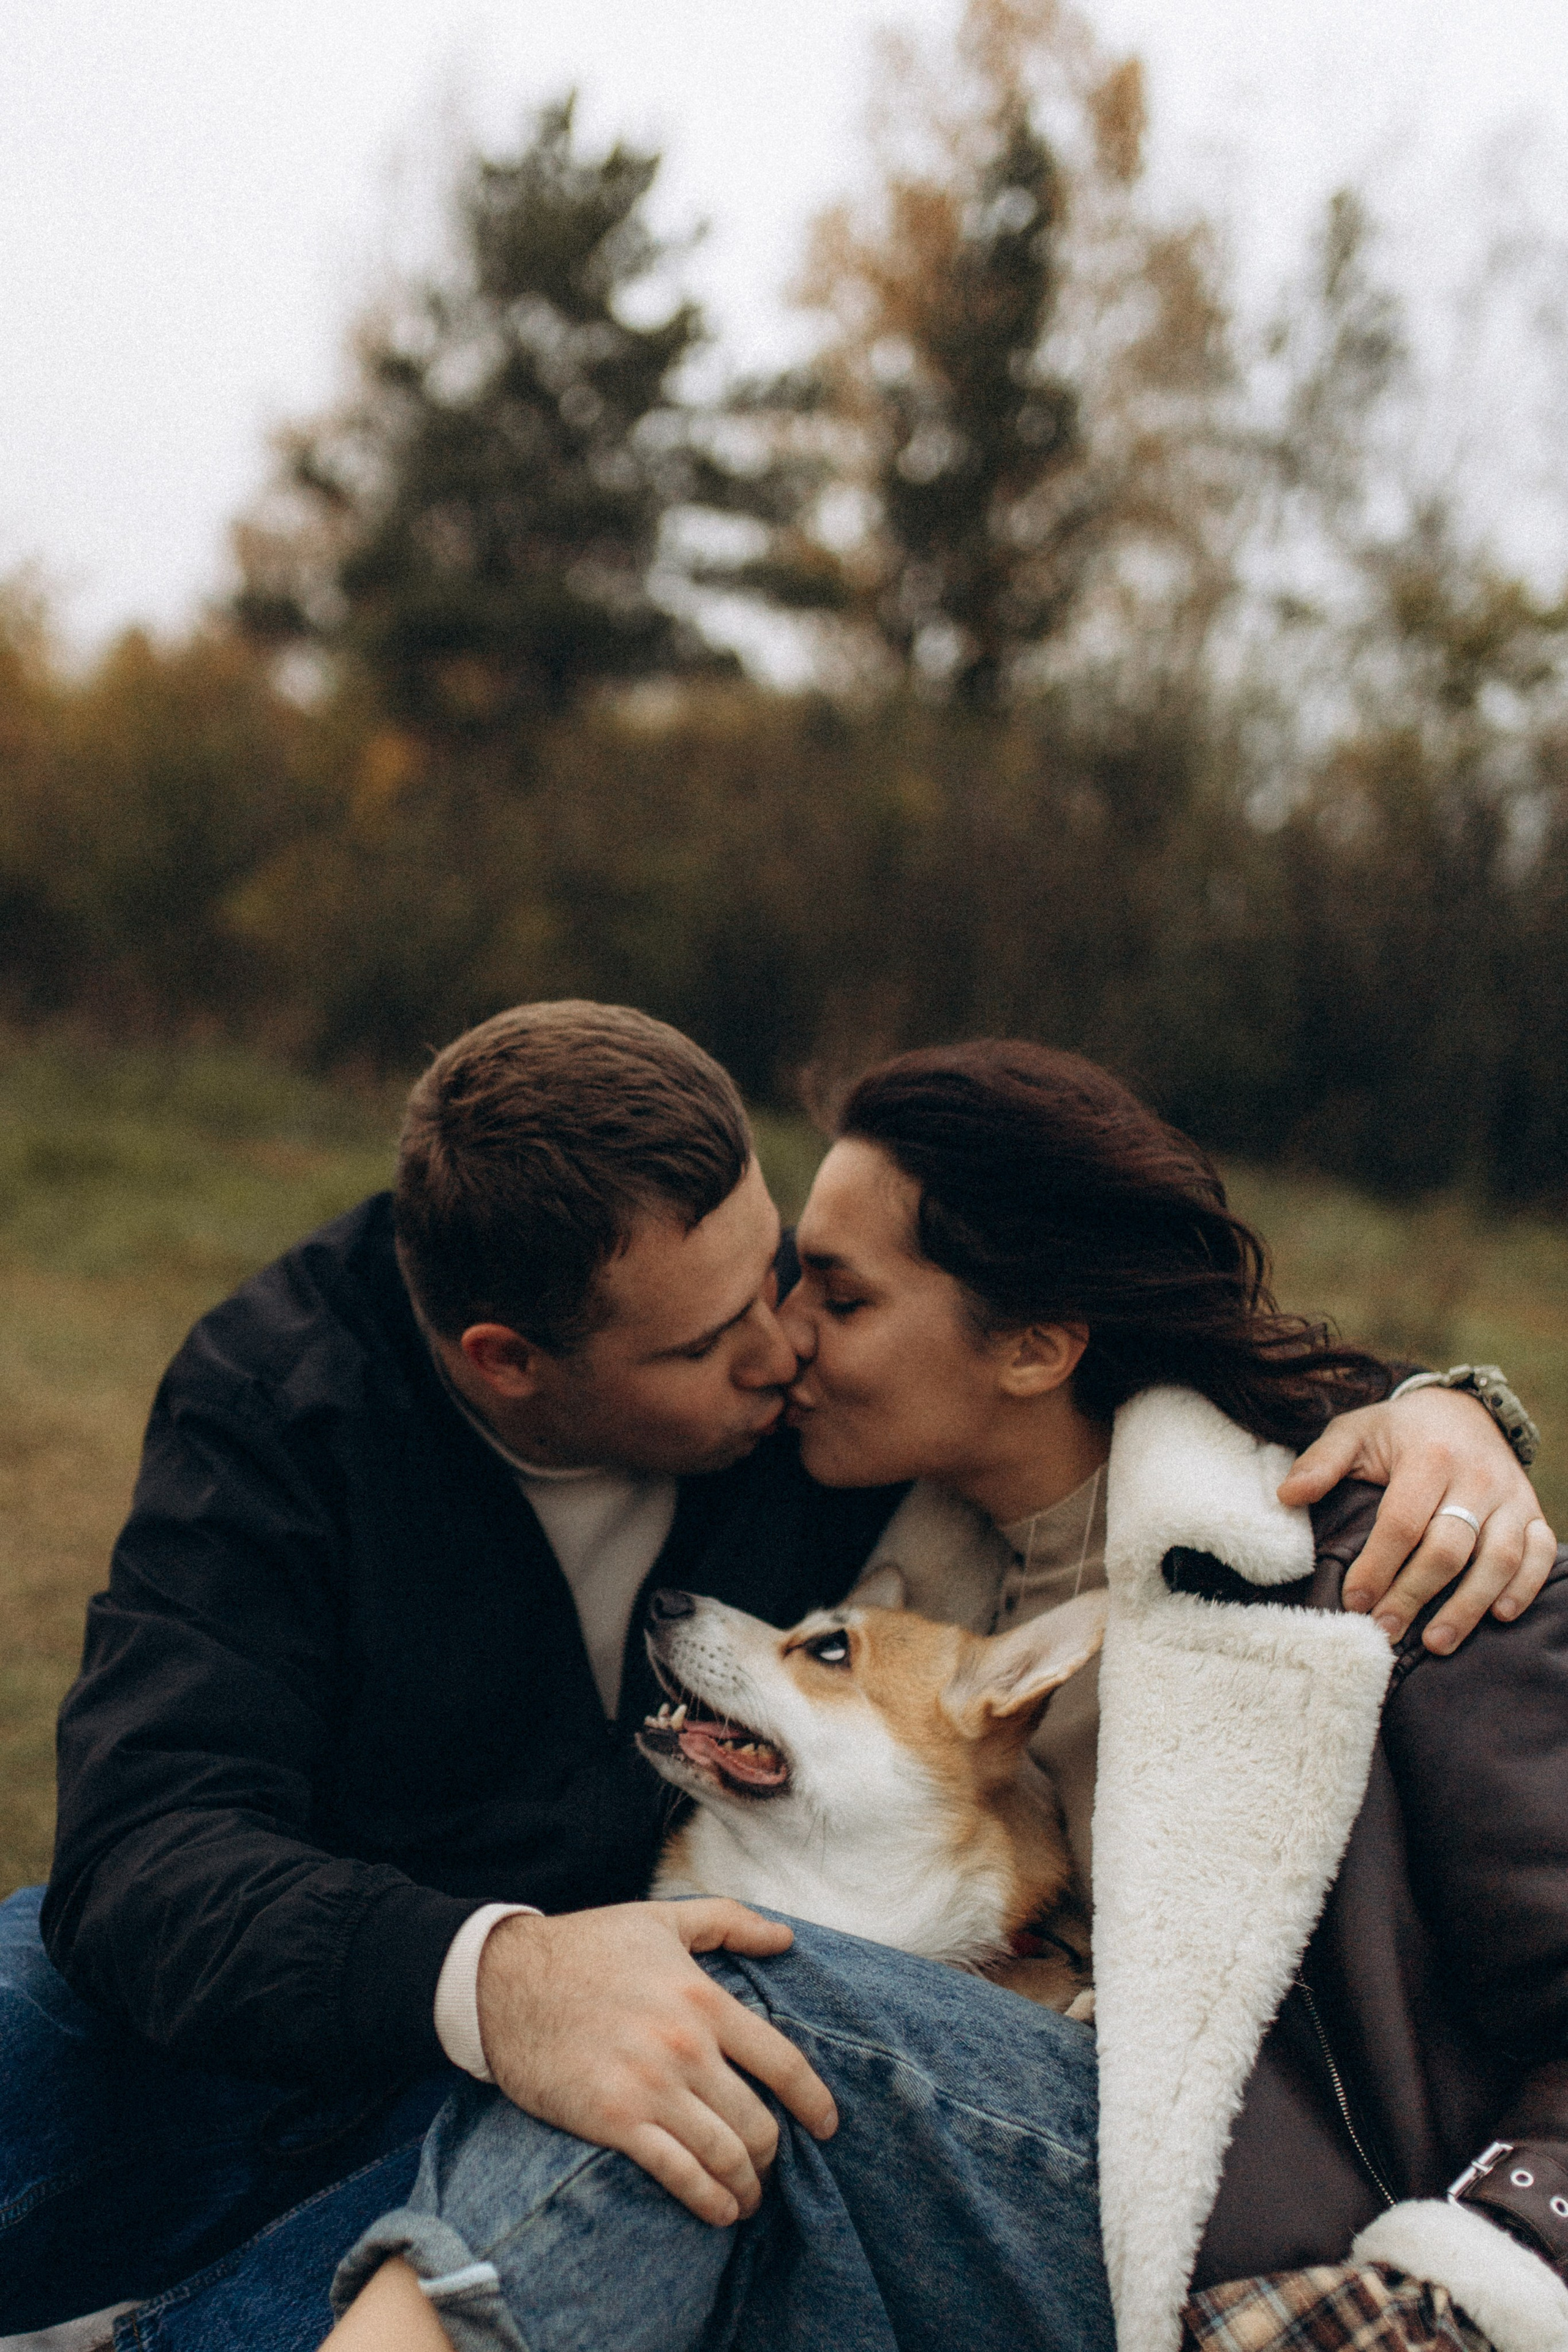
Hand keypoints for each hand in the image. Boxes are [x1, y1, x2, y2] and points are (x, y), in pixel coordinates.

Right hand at [475, 1899, 836, 2226]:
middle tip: (772, 2167)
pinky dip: (708, 2201)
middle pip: (759, 2121)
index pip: (784, 2062)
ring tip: (748, 2198)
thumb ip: (730, 1921)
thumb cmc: (586, 1947)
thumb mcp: (662, 1919)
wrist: (503, 1981)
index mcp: (703, 1998)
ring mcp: (651, 2087)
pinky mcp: (614, 2121)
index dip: (815, 2102)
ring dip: (746, 2186)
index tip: (829, 2126)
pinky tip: (719, 2211)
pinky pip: (678, 2174)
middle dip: (774, 2155)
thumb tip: (786, 1938)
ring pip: (725, 2154)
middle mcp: (686, 2047)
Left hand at [1279, 1387, 1557, 1653]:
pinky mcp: (1532, 1511)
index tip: (1354, 1602)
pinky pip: (1541, 1552)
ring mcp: (1510, 1497)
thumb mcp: (1355, 1432)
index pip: (1402, 1523)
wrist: (1462, 1408)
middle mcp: (1475, 1478)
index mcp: (1428, 1458)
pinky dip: (1526, 1586)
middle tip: (1386, 1631)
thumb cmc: (1399, 1431)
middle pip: (1448, 1548)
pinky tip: (1500, 1615)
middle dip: (1415, 1595)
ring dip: (1469, 1605)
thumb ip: (1321, 1461)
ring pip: (1499, 1558)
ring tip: (1437, 1642)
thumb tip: (1288, 1495)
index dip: (1378, 1566)